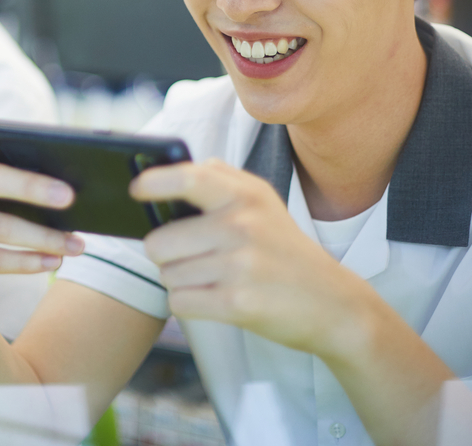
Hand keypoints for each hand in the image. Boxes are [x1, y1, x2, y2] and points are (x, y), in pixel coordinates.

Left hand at [132, 161, 382, 359]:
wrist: (335, 304)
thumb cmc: (285, 250)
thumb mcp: (263, 203)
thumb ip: (220, 179)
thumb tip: (172, 168)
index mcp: (246, 195)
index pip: (187, 177)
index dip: (153, 182)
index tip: (135, 189)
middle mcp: (242, 225)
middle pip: (158, 242)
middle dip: (166, 255)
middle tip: (192, 258)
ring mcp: (241, 265)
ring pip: (167, 275)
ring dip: (180, 282)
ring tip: (213, 279)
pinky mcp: (238, 303)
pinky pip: (179, 302)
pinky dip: (189, 304)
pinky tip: (215, 299)